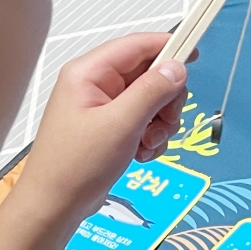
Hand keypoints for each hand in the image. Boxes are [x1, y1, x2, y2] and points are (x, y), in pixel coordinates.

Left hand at [16, 32, 191, 226]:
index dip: (168, 47)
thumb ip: (151, 92)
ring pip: (152, 100)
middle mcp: (96, 85)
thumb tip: (177, 67)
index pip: (136, 46)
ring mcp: (104, 106)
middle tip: (163, 122)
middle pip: (150, 74)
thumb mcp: (120, 125)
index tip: (194, 54)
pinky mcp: (111, 126)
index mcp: (89, 74)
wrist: (56, 204)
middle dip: (166, 100)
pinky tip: (142, 153)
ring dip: (160, 123)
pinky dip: (152, 137)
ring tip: (148, 143)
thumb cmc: (74, 166)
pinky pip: (146, 120)